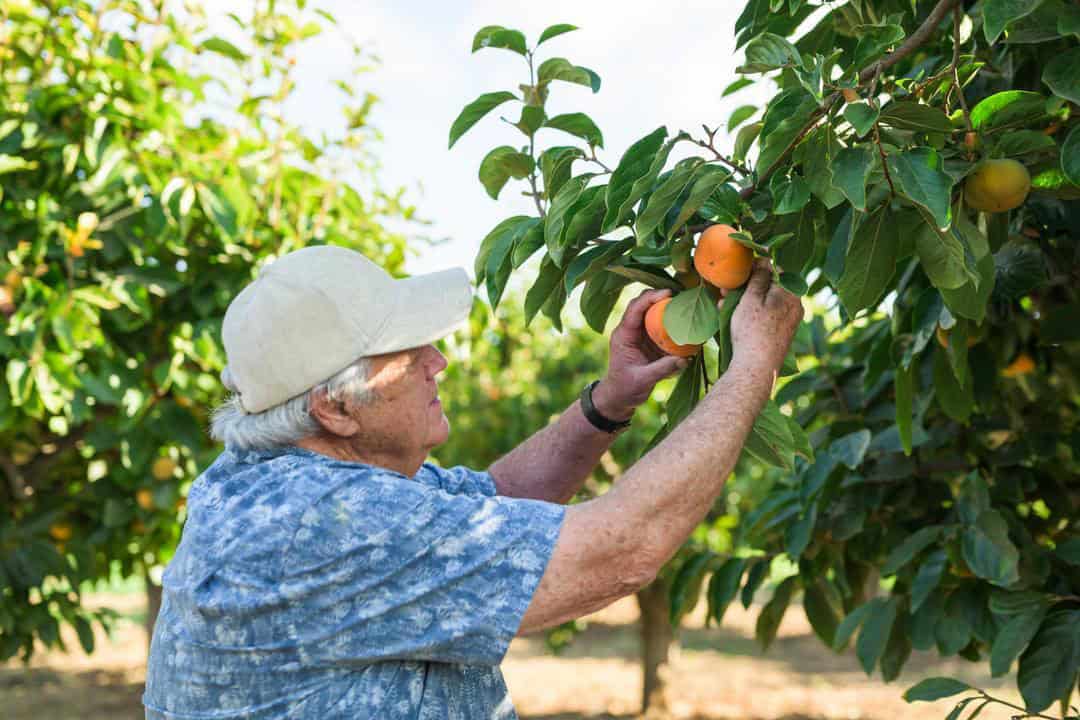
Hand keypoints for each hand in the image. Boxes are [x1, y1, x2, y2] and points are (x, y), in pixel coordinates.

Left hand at [593, 288, 691, 419]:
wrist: (619, 398)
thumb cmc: (625, 388)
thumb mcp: (643, 380)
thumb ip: (662, 369)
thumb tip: (684, 360)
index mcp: (623, 335)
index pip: (635, 309)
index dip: (650, 298)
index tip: (668, 293)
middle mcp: (631, 331)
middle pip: (644, 304)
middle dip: (661, 296)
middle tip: (681, 295)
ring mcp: (640, 335)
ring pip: (653, 313)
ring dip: (668, 308)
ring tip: (687, 304)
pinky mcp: (650, 341)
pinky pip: (662, 327)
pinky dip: (673, 323)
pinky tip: (687, 322)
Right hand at [726, 258, 802, 379]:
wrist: (757, 367)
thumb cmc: (752, 330)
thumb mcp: (751, 299)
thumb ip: (759, 277)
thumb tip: (765, 259)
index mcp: (791, 294)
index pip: (776, 270)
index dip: (756, 268)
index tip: (739, 271)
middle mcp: (795, 306)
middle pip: (770, 288)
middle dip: (747, 287)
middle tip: (725, 289)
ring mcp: (789, 322)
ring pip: (766, 303)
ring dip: (745, 301)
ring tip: (723, 304)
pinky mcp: (782, 335)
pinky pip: (767, 317)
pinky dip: (752, 314)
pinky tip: (734, 318)